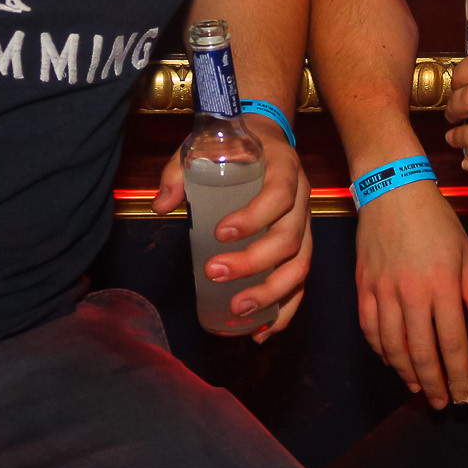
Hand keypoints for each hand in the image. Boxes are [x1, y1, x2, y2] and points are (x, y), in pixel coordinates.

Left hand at [152, 116, 311, 341]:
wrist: (265, 137)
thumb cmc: (235, 145)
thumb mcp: (205, 146)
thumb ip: (180, 172)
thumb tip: (161, 206)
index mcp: (284, 168)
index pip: (279, 195)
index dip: (255, 217)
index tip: (219, 233)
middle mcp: (303, 198)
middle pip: (290, 238)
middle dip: (254, 262)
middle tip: (215, 273)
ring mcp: (305, 224)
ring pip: (301, 265)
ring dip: (272, 293)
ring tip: (238, 309)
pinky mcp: (302, 245)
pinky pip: (302, 282)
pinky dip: (286, 310)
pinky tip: (263, 331)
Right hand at [354, 179, 467, 408]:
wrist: (392, 188)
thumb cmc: (436, 220)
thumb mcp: (466, 253)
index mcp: (442, 285)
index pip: (453, 343)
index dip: (459, 375)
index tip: (464, 395)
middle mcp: (411, 293)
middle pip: (420, 352)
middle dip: (433, 383)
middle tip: (441, 403)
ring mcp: (383, 290)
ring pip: (391, 346)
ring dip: (405, 372)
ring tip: (417, 387)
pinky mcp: (363, 286)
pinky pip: (369, 328)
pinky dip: (380, 349)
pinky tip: (391, 359)